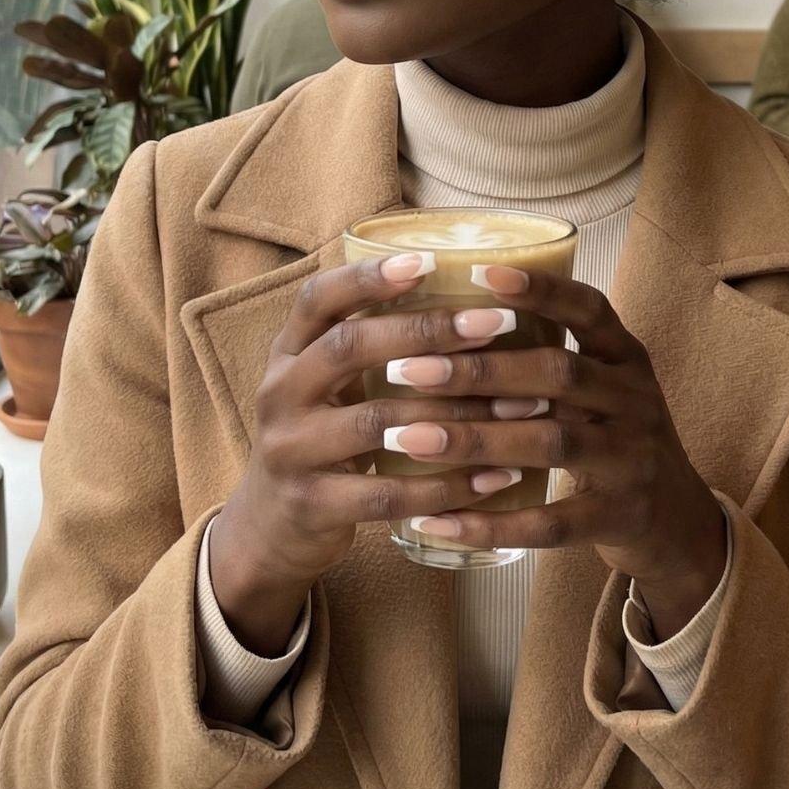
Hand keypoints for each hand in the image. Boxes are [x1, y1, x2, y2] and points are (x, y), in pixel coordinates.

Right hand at [209, 253, 532, 654]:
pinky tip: (497, 478)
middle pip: (349, 348)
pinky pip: (387, 494)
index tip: (428, 261)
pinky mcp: (311, 505)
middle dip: (426, 332)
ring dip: (456, 414)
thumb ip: (370, 344)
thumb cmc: (323, 438)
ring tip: (519, 406)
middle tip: (495, 325)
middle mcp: (281, 393)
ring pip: (377, 423)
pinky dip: (447, 486)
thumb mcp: (327, 384)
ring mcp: (290, 450)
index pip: (319, 299)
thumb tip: (470, 299)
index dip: (369, 277)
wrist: (269, 527)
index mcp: (288, 352)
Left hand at [386, 263, 727, 639]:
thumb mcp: (604, 391)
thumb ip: (550, 362)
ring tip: (408, 436)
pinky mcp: (621, 518)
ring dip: (475, 439)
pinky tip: (437, 520)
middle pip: (558, 374)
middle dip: (480, 369)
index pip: (590, 311)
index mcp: (628, 360)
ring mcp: (632, 461)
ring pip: (551, 442)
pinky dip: (492, 522)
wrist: (681, 524)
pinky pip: (551, 523)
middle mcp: (636, 402)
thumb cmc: (616, 441)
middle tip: (409, 368)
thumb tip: (446, 328)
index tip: (482, 274)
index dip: (542, 291)